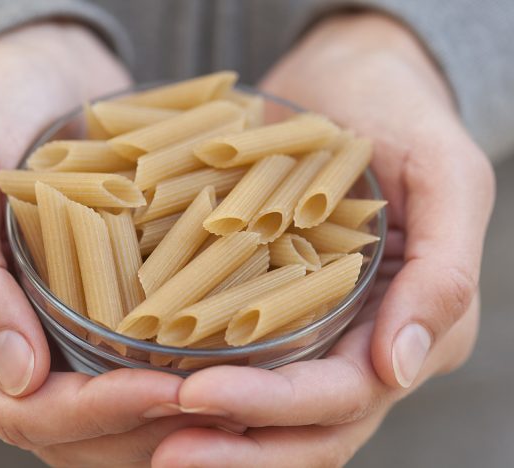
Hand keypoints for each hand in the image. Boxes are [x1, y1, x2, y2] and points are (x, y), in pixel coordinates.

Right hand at [0, 22, 238, 465]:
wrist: (34, 75)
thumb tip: (17, 376)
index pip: (23, 411)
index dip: (95, 414)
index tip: (169, 393)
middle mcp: (3, 345)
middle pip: (72, 429)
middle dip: (144, 426)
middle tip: (224, 408)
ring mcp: (51, 330)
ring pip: (109, 412)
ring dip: (171, 418)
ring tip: (239, 402)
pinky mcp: (95, 307)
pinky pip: (134, 362)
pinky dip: (178, 376)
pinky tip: (228, 366)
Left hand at [152, 13, 494, 465]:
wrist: (352, 82)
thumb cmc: (405, 117)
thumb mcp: (447, 177)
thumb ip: (443, 273)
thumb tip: (397, 371)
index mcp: (407, 327)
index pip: (342, 398)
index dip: (274, 409)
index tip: (197, 396)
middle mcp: (356, 341)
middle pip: (298, 424)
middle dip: (233, 442)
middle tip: (159, 449)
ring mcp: (310, 325)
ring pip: (263, 405)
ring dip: (209, 427)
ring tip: (141, 428)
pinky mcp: (267, 299)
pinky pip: (233, 351)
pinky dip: (197, 374)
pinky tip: (147, 379)